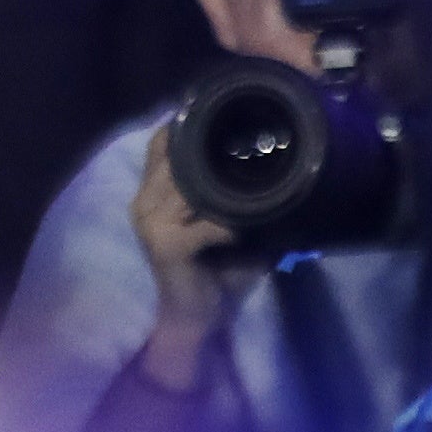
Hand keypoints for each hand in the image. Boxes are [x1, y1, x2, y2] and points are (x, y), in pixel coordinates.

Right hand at [131, 126, 259, 383]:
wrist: (196, 321)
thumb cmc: (217, 273)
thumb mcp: (228, 227)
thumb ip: (240, 199)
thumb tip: (286, 166)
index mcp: (153, 194)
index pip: (162, 144)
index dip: (190, 124)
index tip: (228, 110)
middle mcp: (145, 202)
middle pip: (174, 155)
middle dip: (212, 144)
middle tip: (253, 136)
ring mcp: (152, 222)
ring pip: (191, 183)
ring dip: (225, 183)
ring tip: (255, 176)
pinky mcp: (166, 245)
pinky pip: (207, 224)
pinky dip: (231, 225)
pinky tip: (246, 227)